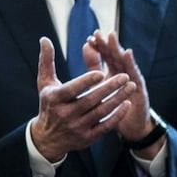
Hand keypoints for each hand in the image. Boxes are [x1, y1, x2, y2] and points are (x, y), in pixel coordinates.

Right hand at [28, 37, 135, 161]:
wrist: (48, 138)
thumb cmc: (49, 103)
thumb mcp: (45, 83)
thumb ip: (47, 61)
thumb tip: (45, 39)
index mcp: (54, 99)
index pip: (71, 90)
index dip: (86, 82)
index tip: (101, 73)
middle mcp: (65, 114)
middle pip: (90, 100)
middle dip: (109, 88)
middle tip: (125, 76)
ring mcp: (77, 127)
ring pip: (101, 112)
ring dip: (118, 99)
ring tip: (132, 86)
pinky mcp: (87, 138)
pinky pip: (105, 127)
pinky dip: (117, 116)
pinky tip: (127, 104)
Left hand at [87, 32, 161, 154]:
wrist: (132, 125)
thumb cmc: (115, 106)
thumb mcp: (102, 85)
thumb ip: (94, 65)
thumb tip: (85, 46)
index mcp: (115, 71)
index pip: (107, 55)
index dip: (100, 46)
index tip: (91, 37)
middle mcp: (125, 73)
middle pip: (116, 55)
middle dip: (109, 44)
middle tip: (101, 33)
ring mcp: (134, 79)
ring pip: (125, 62)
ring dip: (119, 49)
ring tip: (112, 38)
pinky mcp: (140, 88)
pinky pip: (135, 73)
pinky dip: (131, 62)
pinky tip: (127, 53)